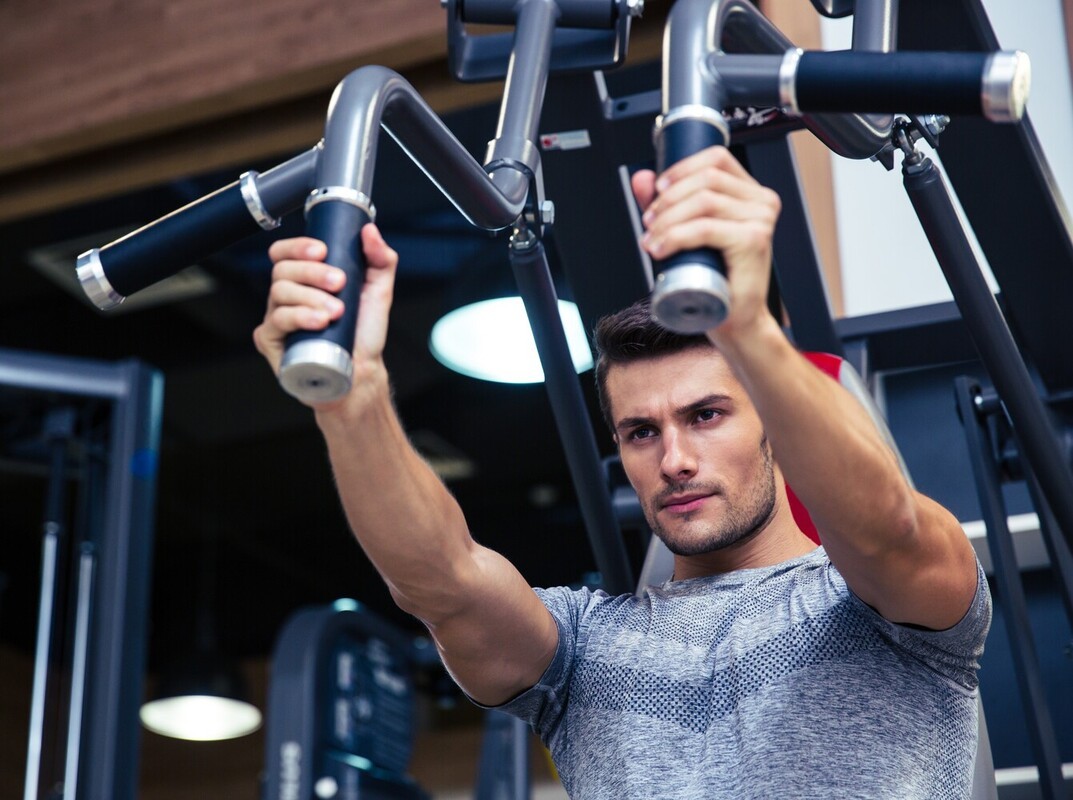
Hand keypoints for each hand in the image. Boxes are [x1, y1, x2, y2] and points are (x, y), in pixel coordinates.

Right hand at [253, 224, 398, 404]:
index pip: (285, 252)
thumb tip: (369, 231)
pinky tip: (318, 322)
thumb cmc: (364, 333)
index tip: (322, 250)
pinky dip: (297, 317)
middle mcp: (287, 295)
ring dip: (310, 297)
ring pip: (280, 293)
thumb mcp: (379, 292)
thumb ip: (380, 259)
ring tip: (336, 312)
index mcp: (305, 279)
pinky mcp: (271, 341)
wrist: (362, 371)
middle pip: (283, 270)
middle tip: (340, 284)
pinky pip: (275, 321)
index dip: (298, 246)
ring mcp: (276, 317)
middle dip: (313, 273)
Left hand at [632, 146, 780, 338]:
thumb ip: (666, 204)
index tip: (657, 190)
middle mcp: (762, 202)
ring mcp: (761, 220)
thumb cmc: (716, 280)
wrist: (736, 320)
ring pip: (703, 201)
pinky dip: (676, 235)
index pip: (717, 158)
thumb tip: (641, 177)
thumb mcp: (685, 234)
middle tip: (648, 223)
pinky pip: (706, 228)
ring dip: (668, 219)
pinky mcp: (753, 241)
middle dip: (668, 198)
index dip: (681, 168)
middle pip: (706, 179)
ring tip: (652, 240)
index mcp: (751, 194)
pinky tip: (661, 249)